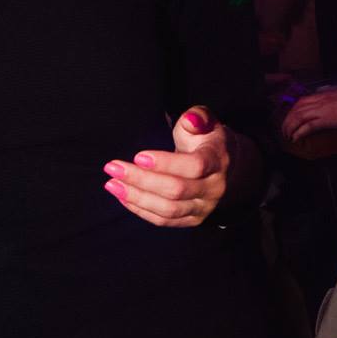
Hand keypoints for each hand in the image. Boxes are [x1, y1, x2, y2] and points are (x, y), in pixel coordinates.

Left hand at [103, 107, 233, 226]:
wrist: (225, 168)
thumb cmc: (206, 140)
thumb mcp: (205, 122)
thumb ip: (197, 117)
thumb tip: (190, 119)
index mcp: (218, 161)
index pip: (194, 166)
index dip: (166, 163)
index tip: (138, 156)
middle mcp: (214, 188)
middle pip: (176, 190)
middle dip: (141, 179)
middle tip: (113, 168)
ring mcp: (204, 207)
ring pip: (168, 209)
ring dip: (136, 197)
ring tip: (112, 184)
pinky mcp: (192, 219)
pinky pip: (164, 220)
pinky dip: (140, 210)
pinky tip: (122, 196)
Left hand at [282, 84, 336, 140]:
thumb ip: (332, 95)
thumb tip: (326, 96)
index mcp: (322, 95)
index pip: (300, 102)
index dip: (292, 112)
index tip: (290, 119)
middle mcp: (319, 101)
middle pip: (296, 110)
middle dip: (288, 121)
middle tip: (285, 131)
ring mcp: (322, 110)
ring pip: (298, 118)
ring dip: (290, 128)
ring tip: (288, 137)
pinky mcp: (327, 120)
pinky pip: (308, 126)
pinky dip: (299, 132)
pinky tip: (296, 138)